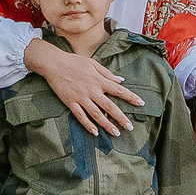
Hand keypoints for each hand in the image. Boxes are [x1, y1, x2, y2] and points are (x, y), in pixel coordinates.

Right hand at [23, 42, 143, 135]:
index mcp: (98, 80)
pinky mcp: (70, 102)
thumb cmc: (74, 61)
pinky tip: (95, 132)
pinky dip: (88, 125)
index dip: (131, 97)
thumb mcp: (93, 63)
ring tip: (116, 133)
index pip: (118, 90)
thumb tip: (121, 80)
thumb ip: (107, 73)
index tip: (141, 103)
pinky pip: (80, 116)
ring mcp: (81, 98)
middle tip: (130, 127)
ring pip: (96, 114)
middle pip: (109, 106)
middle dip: (121, 117)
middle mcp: (91, 90)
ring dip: (107, 125)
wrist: (54, 64)